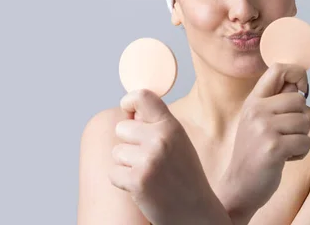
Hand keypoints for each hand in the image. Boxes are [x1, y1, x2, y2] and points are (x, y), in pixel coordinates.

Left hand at [110, 89, 228, 224]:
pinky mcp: (137, 180)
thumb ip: (158, 125)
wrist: (195, 212)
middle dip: (129, 143)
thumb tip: (130, 111)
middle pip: (121, 127)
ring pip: (116, 151)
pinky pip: (113, 172)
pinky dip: (123, 182)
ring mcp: (148, 159)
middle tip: (148, 159)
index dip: (129, 101)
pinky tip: (142, 187)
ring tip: (149, 175)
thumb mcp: (179, 142)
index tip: (129, 110)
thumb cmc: (185, 177)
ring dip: (126, 164)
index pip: (142, 96)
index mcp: (171, 126)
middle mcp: (160, 138)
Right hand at [218, 63, 309, 221]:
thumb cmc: (254, 153)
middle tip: (286, 134)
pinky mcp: (273, 147)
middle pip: (299, 100)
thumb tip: (299, 84)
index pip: (278, 69)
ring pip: (305, 122)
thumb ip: (276, 102)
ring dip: (301, 138)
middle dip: (300, 119)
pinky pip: (305, 142)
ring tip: (283, 147)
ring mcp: (264, 128)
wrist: (239, 186)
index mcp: (253, 101)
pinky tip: (284, 158)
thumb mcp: (258, 121)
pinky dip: (300, 153)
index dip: (297, 74)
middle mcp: (256, 110)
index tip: (302, 89)